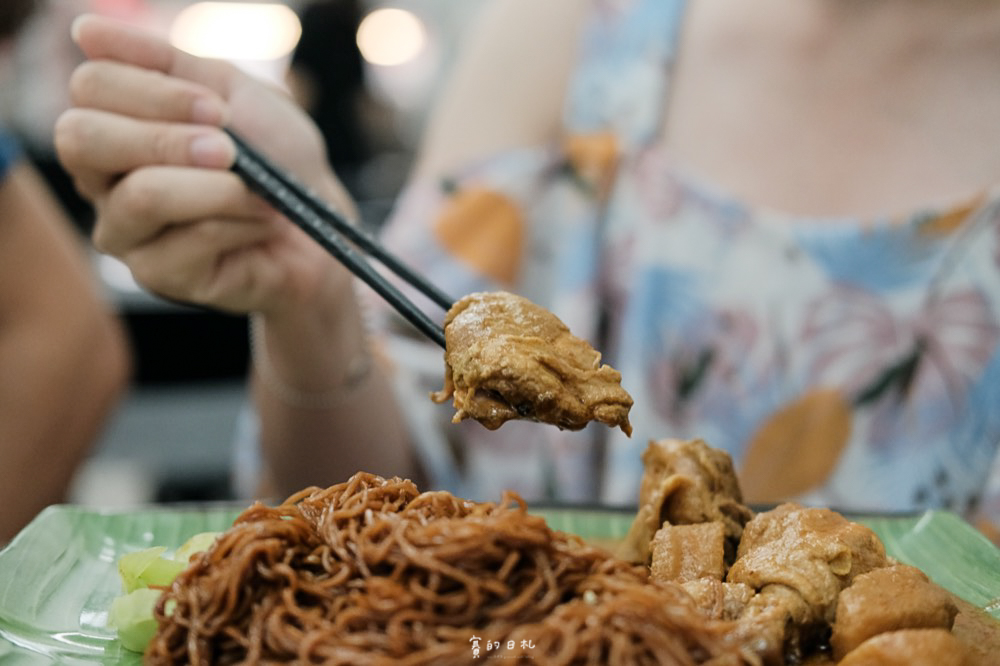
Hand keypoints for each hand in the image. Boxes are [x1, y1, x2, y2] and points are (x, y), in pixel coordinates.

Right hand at [55, 15, 353, 315]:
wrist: (317, 221)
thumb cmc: (274, 155)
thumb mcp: (230, 90)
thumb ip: (163, 60)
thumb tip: (87, 31)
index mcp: (113, 123)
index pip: (91, 87)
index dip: (157, 91)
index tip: (221, 109)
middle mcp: (101, 179)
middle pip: (82, 139)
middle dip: (167, 137)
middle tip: (229, 149)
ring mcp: (124, 231)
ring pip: (142, 196)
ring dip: (217, 187)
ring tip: (258, 190)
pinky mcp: (159, 275)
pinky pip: (192, 240)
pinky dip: (242, 222)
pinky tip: (262, 223)